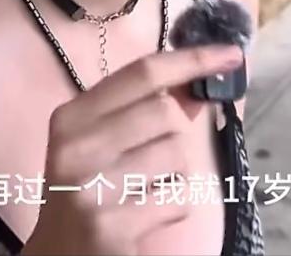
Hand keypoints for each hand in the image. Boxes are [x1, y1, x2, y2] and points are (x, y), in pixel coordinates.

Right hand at [20, 45, 244, 254]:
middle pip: (166, 112)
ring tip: (142, 191)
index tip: (232, 54)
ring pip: (178, 156)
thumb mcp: (102, 143)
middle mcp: (75, 146)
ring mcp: (91, 187)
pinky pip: (177, 199)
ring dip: (174, 176)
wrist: (59, 254)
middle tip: (149, 160)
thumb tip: (197, 85)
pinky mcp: (111, 226)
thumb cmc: (87, 190)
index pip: (143, 72)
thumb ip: (145, 110)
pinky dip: (172, 207)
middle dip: (175, 135)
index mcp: (72, 116)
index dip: (192, 60)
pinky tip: (145, 215)